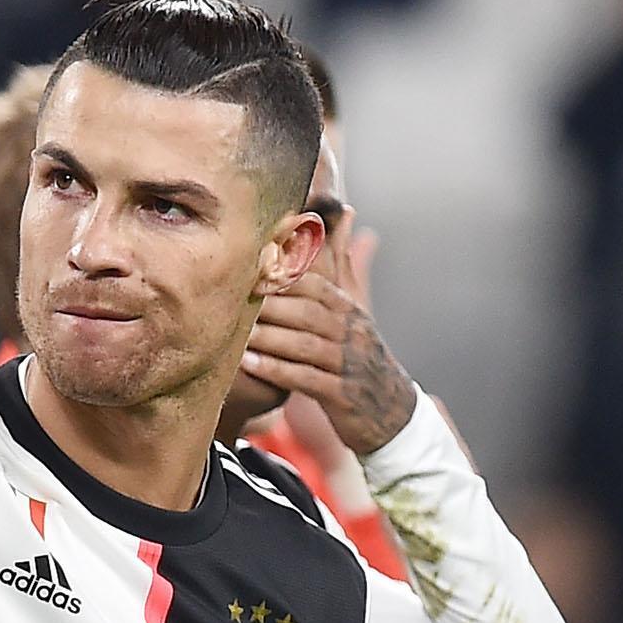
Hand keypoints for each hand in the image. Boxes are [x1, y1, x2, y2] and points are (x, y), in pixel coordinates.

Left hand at [240, 209, 417, 454]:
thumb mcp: (355, 307)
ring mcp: (348, 364)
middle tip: (229, 297)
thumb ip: (341, 264)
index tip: (246, 266)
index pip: (315, 283)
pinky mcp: (342, 395)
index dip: (281, 274)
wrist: (393, 412)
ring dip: (268, 337)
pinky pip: (307, 380)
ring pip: (305, 345)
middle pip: (307, 311)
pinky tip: (249, 366)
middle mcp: (350, 332)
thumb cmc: (360, 355)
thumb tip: (344, 211)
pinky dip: (278, 372)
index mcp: (347, 308)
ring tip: (234, 332)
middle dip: (269, 304)